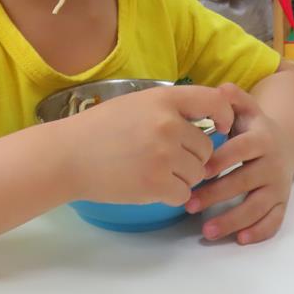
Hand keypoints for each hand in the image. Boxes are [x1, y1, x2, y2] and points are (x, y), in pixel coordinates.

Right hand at [63, 85, 234, 206]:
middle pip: (206, 148)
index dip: (224, 115)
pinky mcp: (156, 183)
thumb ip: (170, 108)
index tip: (221, 127)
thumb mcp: (137, 103)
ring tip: (153, 171)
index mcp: (164, 99)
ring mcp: (163, 154)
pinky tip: (150, 185)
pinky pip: (184, 194)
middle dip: (192, 157)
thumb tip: (205, 120)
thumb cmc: (100, 128)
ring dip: (182, 177)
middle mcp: (168, 124)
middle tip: (165, 158)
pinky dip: (171, 194)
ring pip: (197, 173)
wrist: (68, 155)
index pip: (213, 101)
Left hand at [184, 83, 293, 244]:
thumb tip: (221, 89)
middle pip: (245, 182)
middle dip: (216, 195)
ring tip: (207, 230)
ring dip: (233, 220)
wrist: (285, 142)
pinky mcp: (282, 202)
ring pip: (258, 206)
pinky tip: (239, 239)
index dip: (220, 161)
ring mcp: (279, 185)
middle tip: (189, 204)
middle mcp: (272, 163)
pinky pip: (274, 220)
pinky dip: (259, 232)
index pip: (240, 151)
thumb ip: (233, 97)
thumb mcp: (246, 108)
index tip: (198, 171)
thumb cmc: (253, 126)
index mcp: (261, 139)